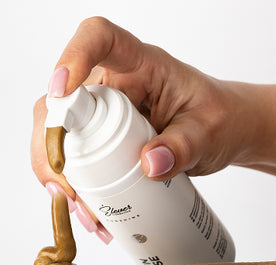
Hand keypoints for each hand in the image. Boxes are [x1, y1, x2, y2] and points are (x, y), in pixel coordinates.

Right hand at [32, 17, 261, 232]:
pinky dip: (74, 191)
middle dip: (52, 148)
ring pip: (57, 138)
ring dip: (60, 178)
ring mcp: (101, 116)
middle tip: (68, 189)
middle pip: (59, 103)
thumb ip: (184, 146)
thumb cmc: (219, 119)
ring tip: (85, 214)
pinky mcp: (100, 143)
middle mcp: (111, 86)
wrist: (222, 135)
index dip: (72, 57)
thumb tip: (149, 165)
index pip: (99, 39)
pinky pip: (72, 162)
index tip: (60, 92)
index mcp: (139, 64)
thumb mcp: (209, 132)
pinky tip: (91, 215)